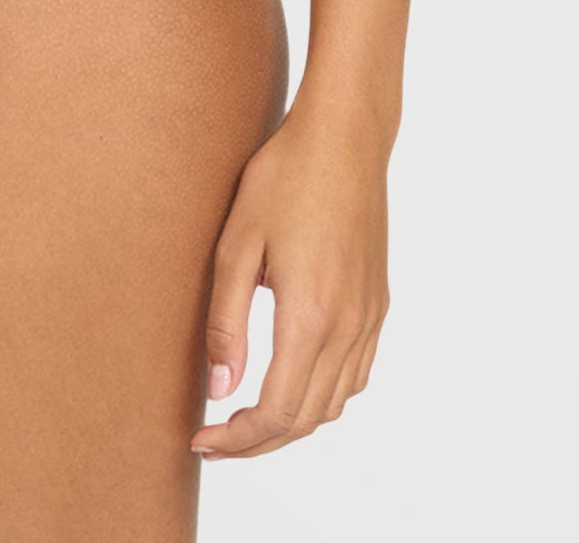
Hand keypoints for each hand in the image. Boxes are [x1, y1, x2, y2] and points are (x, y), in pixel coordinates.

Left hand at [191, 99, 390, 457]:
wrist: (344, 136)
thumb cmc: (283, 178)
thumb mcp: (237, 243)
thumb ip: (227, 322)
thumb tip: (219, 390)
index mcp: (311, 316)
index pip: (276, 412)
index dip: (237, 440)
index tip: (201, 440)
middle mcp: (348, 327)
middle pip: (305, 419)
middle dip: (257, 442)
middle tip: (214, 439)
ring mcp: (369, 317)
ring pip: (334, 403)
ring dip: (290, 423)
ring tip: (244, 415)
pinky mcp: (377, 303)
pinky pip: (355, 374)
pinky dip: (322, 395)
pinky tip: (291, 379)